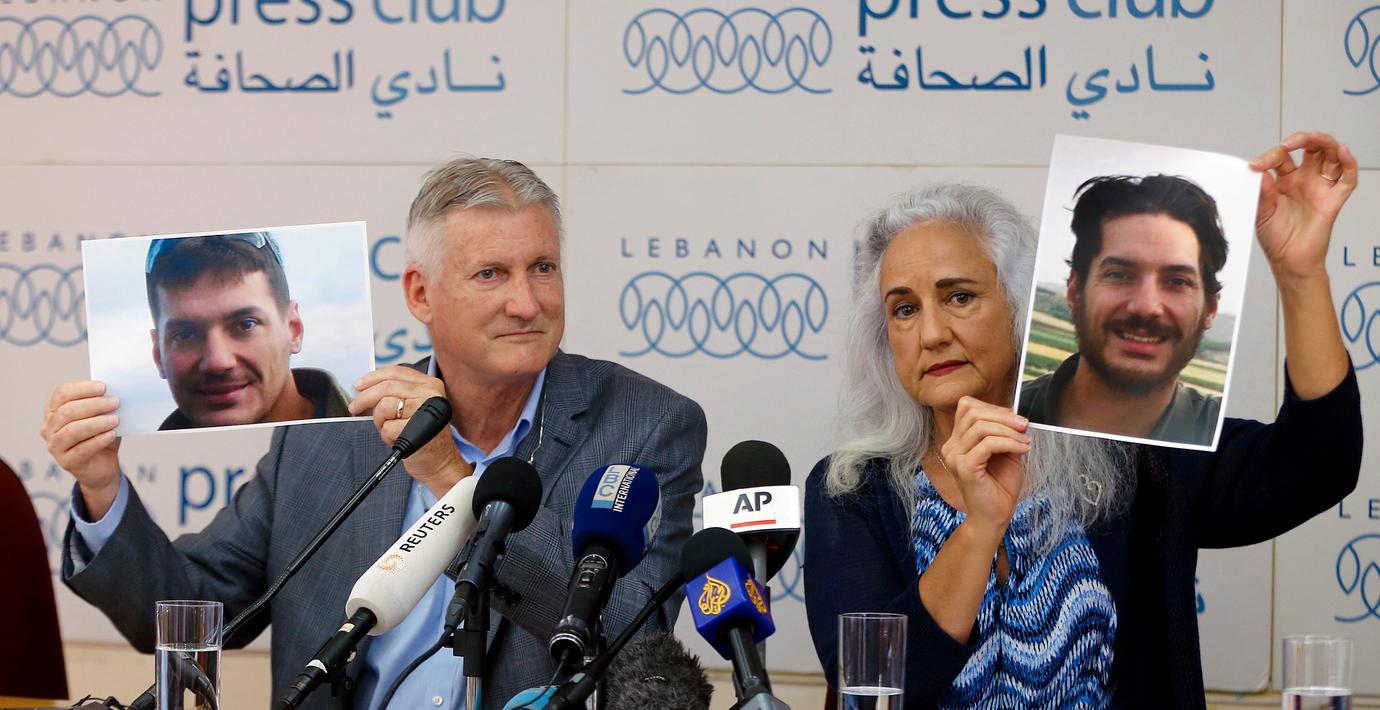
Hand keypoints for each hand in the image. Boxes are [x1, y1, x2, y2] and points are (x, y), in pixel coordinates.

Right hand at [41, 381, 121, 518]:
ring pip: (72, 431)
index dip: (83, 389)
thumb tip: (114, 392)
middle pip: (67, 411)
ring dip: (96, 423)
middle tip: (115, 402)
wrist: (103, 465)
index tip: (104, 387)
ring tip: (116, 419)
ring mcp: (55, 446)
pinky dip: (99, 440)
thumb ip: (104, 405)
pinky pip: (82, 449)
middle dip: (93, 405)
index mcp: (53, 411)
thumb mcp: (102, 416)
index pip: (62, 394)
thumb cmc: (101, 435)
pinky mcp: (66, 462)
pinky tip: (112, 434)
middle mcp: (49, 428)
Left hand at [351, 366, 472, 496]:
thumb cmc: (423, 436)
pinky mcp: (416, 429)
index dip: (374, 377)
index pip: (397, 372)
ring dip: (380, 421)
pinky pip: (386, 428)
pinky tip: (397, 440)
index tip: (359, 385)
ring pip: (384, 406)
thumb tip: (365, 387)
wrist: (440, 463)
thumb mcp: (415, 407)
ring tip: (390, 430)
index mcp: (431, 385)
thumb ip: (397, 393)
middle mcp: (431, 394)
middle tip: (354, 407)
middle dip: (365, 398)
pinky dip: (386, 437)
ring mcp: (424, 411)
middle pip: (387, 387)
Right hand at [937, 396, 1029, 535]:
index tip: (1015, 419)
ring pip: (981, 427)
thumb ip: (1004, 432)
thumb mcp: (1005, 452)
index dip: (993, 407)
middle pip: (973, 413)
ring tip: (1025, 441)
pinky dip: (1010, 443)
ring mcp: (954, 457)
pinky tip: (1023, 449)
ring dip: (1009, 431)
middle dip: (1003, 416)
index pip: (967, 407)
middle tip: (1024, 426)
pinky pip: (988, 444)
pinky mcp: (964, 467)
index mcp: (957, 441)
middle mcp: (951, 446)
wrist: (994, 516)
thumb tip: (1014, 414)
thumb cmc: (1000, 486)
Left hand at [1250, 131, 1358, 281]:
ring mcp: (1321, 188)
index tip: (1255, 166)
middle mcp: (1305, 180)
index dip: (1269, 156)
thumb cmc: (1276, 238)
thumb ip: (1262, 193)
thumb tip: (1259, 172)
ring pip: (1331, 155)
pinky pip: (1347, 178)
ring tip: (1313, 139)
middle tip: (1287, 144)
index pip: (1281, 157)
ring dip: (1325, 142)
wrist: (1289, 261)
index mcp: (1284, 180)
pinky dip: (1349, 162)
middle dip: (1301, 139)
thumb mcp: (1261, 213)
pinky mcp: (1334, 200)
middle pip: (1311, 148)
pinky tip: (1342, 152)